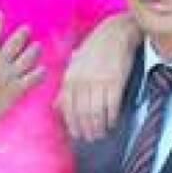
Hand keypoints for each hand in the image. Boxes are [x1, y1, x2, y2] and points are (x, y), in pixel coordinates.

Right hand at [0, 11, 42, 124]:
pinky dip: (38, 74)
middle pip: (13, 44)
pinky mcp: (18, 88)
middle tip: (27, 28)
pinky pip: (31, 79)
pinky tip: (44, 69)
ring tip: (37, 45)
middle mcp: (1, 59)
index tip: (1, 14)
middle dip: (21, 35)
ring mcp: (11, 73)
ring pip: (26, 59)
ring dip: (32, 51)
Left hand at [57, 12, 139, 141]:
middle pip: (81, 113)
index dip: (72, 124)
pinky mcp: (115, 82)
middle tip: (90, 138)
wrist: (114, 34)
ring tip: (101, 134)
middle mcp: (82, 82)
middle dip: (86, 129)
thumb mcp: (74, 67)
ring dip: (98, 127)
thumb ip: (65, 88)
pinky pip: (112, 106)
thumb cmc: (93, 50)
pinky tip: (112, 123)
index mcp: (70, 78)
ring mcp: (98, 82)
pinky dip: (111, 118)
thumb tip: (57, 106)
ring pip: (96, 113)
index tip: (77, 134)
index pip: (67, 108)